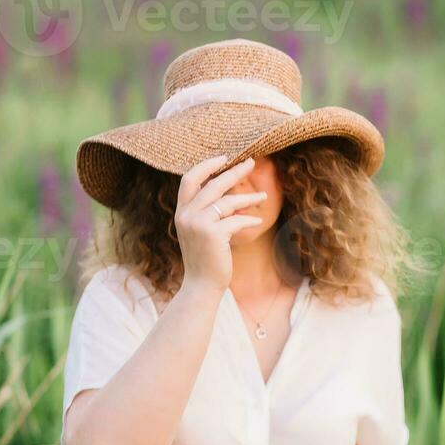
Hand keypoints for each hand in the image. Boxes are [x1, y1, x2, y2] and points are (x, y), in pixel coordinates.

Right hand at [175, 154, 267, 293]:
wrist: (201, 286)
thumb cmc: (204, 259)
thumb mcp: (199, 231)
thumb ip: (204, 211)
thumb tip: (227, 192)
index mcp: (181, 212)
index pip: (189, 179)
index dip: (206, 165)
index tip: (225, 158)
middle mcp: (186, 215)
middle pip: (212, 184)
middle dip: (234, 171)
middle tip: (251, 162)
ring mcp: (198, 224)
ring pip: (228, 201)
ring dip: (248, 197)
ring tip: (263, 196)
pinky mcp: (212, 234)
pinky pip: (236, 220)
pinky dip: (249, 219)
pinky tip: (258, 220)